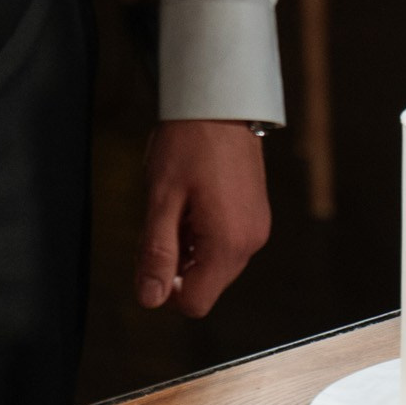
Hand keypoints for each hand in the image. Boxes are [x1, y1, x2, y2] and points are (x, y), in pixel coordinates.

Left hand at [134, 119, 270, 315]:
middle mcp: (250, 242)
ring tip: (176, 205)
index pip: (195, 303)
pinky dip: (204, 234)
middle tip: (159, 222)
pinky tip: (191, 201)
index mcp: (228, 243)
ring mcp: (256, 228)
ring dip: (189, 248)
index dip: (165, 291)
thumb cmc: (189, 142)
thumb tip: (149, 298)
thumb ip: (156, 253)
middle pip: (206, 285)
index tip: (149, 259)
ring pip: (215, 264)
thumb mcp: (162, 198)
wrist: (222, 102)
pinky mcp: (256, 214)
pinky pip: (227, 243)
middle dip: (177, 265)